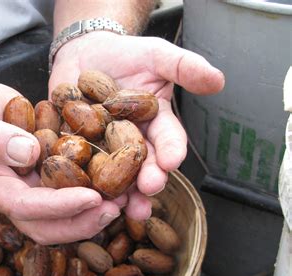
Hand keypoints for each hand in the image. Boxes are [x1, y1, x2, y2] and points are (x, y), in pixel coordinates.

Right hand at [0, 76, 122, 243]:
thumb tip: (29, 153)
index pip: (23, 206)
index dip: (58, 206)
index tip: (92, 198)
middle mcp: (8, 195)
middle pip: (45, 225)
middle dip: (81, 221)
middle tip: (116, 208)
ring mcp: (26, 187)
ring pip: (60, 215)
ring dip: (92, 212)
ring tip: (124, 198)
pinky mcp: (41, 174)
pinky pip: (67, 190)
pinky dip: (92, 189)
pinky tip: (117, 179)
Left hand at [49, 32, 224, 218]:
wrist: (86, 52)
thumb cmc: (125, 54)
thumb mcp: (156, 55)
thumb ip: (183, 67)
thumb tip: (218, 80)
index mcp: (155, 124)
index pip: (167, 140)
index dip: (171, 151)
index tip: (172, 162)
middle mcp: (131, 141)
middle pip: (141, 165)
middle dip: (147, 179)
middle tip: (149, 189)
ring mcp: (103, 147)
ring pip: (112, 173)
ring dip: (118, 191)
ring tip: (120, 204)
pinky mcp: (76, 147)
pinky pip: (76, 163)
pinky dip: (78, 178)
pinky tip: (80, 191)